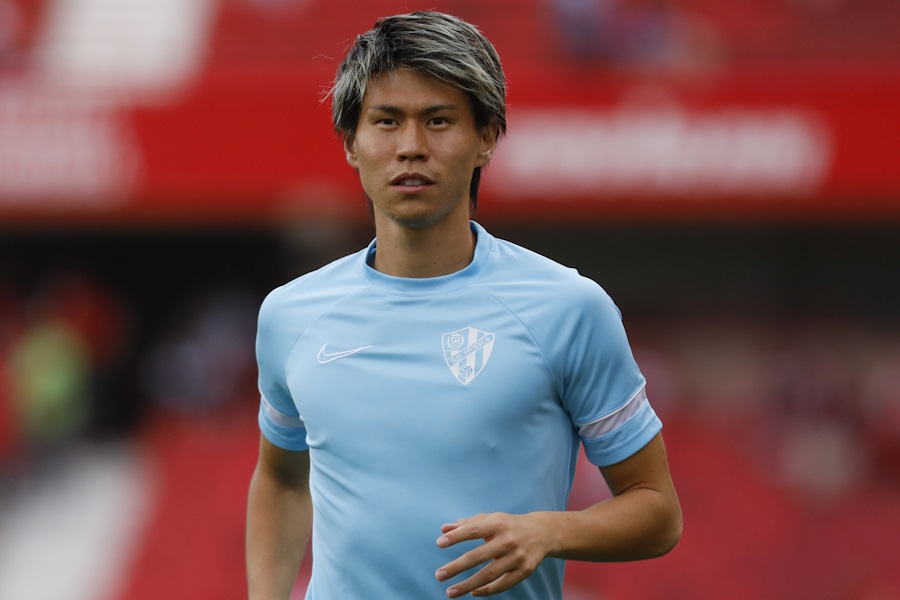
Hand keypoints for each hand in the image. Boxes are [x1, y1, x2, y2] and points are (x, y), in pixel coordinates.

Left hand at [434, 512, 552, 597]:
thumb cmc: (509, 525)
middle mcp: (508, 540)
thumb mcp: (490, 519)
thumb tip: (443, 529)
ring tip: (450, 592)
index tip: (439, 543)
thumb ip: (466, 524)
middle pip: (478, 556)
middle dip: (457, 567)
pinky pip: (503, 584)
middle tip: (439, 575)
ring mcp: (517, 557)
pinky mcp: (524, 571)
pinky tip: (472, 592)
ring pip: (489, 574)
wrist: (542, 532)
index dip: (456, 537)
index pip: (473, 530)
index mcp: (497, 524)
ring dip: (467, 585)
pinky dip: (487, 590)